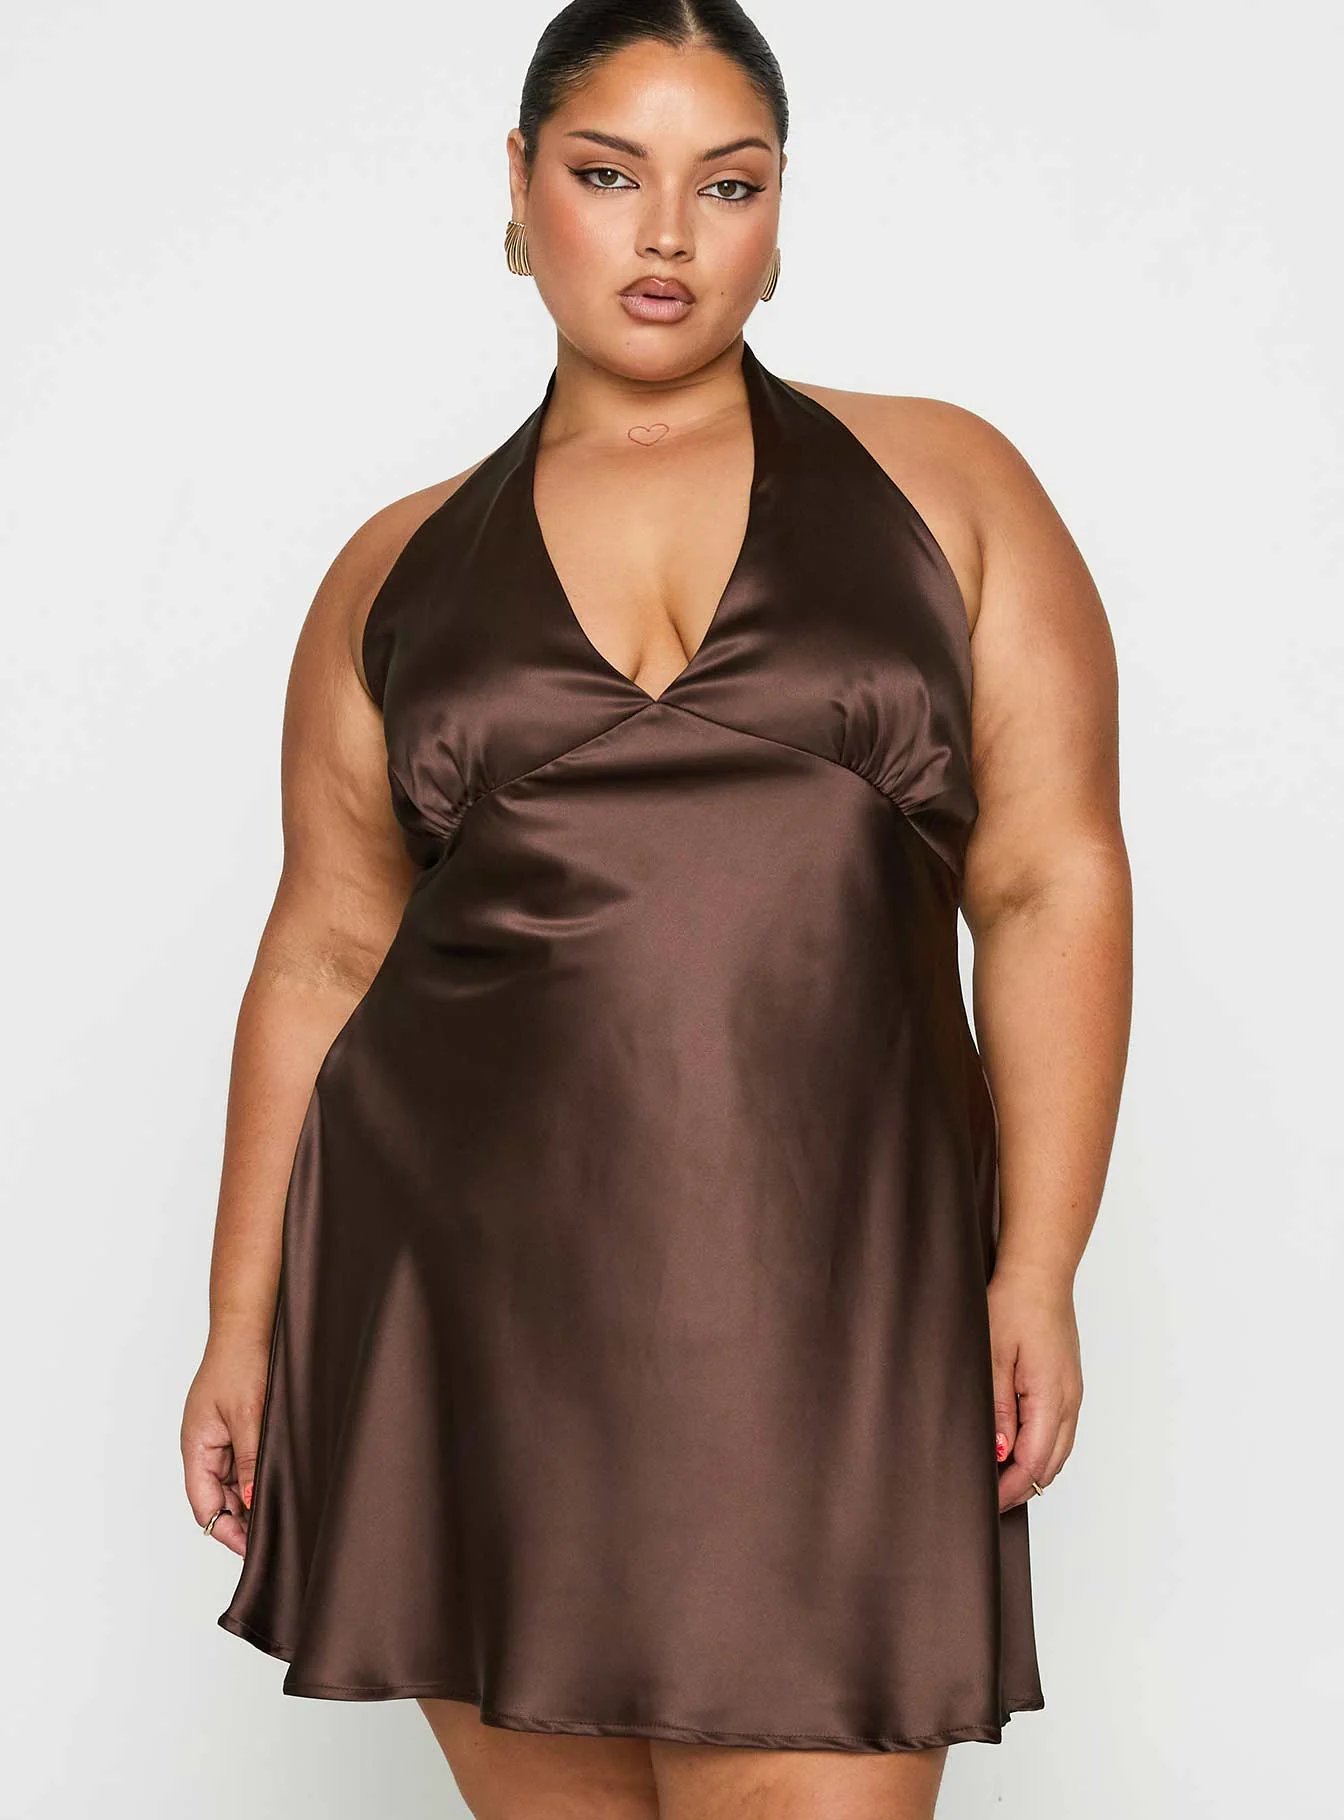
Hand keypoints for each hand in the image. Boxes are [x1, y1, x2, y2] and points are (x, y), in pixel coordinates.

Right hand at [181, 1322, 271, 1557]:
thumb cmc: (241, 1361)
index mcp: (196, 1447)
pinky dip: (260, 1476)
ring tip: (283, 1515)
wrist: (250, 1322)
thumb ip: (249, 1461)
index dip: (226, 1531)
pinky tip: (283, 1484)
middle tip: (276, 1538)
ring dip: (254, 1498)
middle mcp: (205, 1446)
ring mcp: (221, 1437)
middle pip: (219, 1499)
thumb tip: (251, 1502)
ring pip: (234, 1483)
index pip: (205, 1505)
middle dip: (243, 1520)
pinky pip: (246, 1462)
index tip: (253, 1550)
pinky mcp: (238, 1426)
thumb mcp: (249, 1416)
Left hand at [987, 1265, 1082, 1512]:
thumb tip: (999, 1452)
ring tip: (996, 1479)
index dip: (1009, 1489)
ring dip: (1030, 1470)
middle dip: (1019, 1487)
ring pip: (1057, 1452)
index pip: (1033, 1464)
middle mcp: (1069, 1403)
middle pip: (1050, 1466)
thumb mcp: (993, 1356)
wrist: (1040, 1275)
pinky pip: (1058, 1432)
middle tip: (985, 1498)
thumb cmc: (1014, 1306)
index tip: (983, 1502)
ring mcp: (1072, 1395)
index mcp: (1051, 1399)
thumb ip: (996, 1407)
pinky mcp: (1068, 1386)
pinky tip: (1015, 1447)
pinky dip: (1039, 1449)